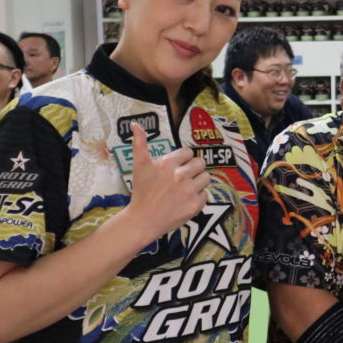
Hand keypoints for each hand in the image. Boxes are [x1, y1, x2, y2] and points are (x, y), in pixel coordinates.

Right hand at [126, 122, 209, 239]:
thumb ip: (139, 143)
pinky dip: (198, 197)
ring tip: (185, 189)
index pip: (188, 152)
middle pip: (200, 163)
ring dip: (198, 182)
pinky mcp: (195, 205)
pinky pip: (206, 194)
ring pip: (206, 177)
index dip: (183, 159)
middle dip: (193, 169)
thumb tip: (135, 123)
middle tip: (182, 178)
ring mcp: (189, 191)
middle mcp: (180, 176)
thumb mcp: (139, 166)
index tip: (176, 167)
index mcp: (168, 164)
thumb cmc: (141, 192)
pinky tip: (185, 200)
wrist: (143, 220)